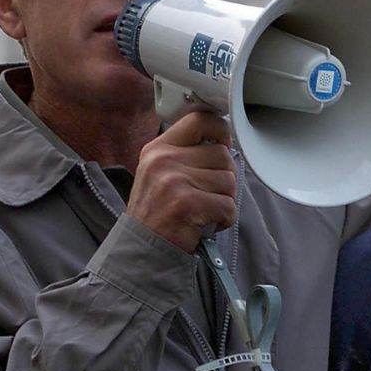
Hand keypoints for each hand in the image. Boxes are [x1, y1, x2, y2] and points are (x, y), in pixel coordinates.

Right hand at [127, 112, 236, 251]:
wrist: (141, 250)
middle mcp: (165, 160)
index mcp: (159, 148)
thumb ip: (187, 153)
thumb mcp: (160, 172)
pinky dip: (224, 219)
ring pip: (229, 181)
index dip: (221, 131)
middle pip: (223, 155)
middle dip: (224, 178)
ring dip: (224, 200)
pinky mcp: (188, 204)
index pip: (201, 120)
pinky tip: (206, 224)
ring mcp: (175, 181)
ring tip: (203, 211)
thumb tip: (223, 142)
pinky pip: (228, 206)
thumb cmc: (157, 213)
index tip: (223, 145)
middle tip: (207, 195)